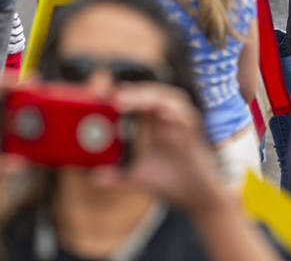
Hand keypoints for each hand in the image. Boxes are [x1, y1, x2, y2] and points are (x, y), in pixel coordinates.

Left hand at [95, 84, 226, 213]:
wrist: (196, 197)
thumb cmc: (170, 182)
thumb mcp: (137, 177)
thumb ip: (116, 176)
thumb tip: (94, 176)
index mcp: (153, 123)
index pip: (136, 99)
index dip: (120, 95)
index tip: (99, 97)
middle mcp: (167, 117)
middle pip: (149, 94)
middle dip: (130, 93)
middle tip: (111, 98)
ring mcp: (181, 122)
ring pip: (165, 98)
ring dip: (146, 97)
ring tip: (125, 100)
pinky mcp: (194, 131)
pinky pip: (184, 117)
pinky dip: (173, 112)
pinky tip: (161, 113)